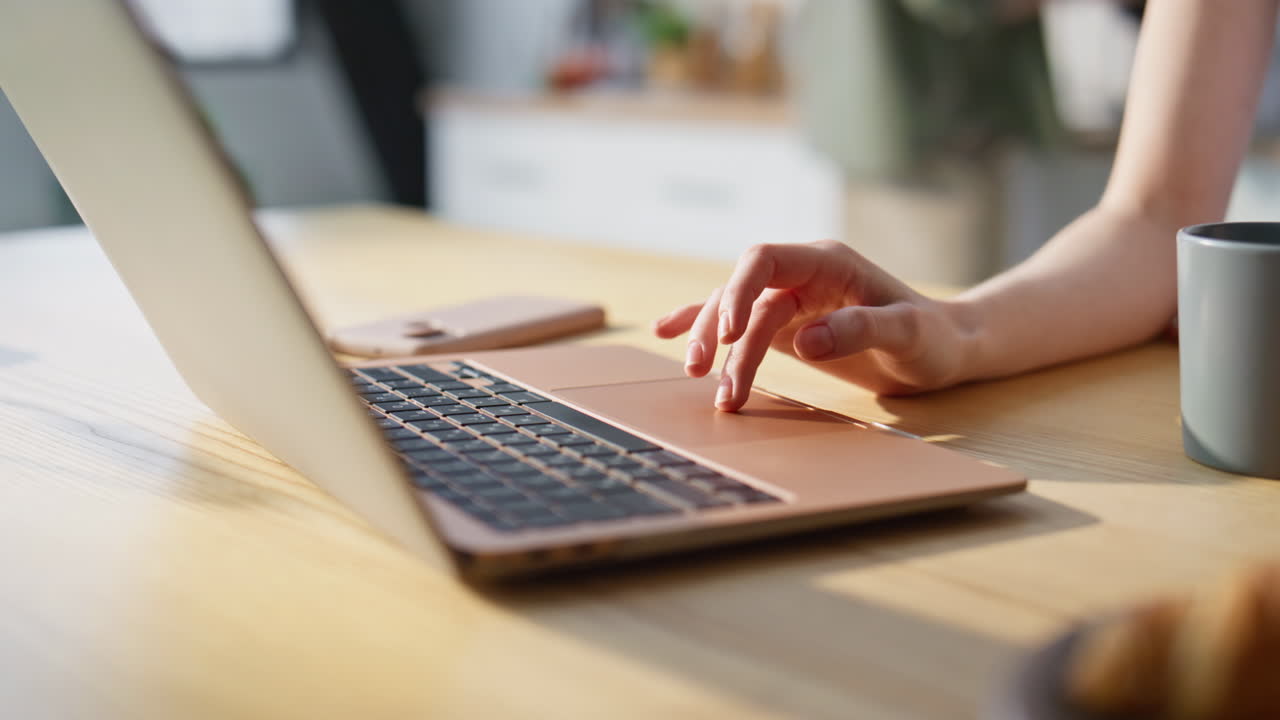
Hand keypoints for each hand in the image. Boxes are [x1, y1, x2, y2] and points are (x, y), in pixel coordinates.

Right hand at [652, 241, 978, 410]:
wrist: (944, 350)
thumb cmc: (933, 338)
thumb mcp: (909, 335)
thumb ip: (861, 329)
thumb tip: (805, 340)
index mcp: (828, 262)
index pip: (765, 260)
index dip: (739, 292)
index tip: (731, 337)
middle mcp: (802, 275)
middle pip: (741, 292)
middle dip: (721, 333)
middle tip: (709, 379)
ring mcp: (791, 299)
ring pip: (735, 312)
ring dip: (713, 344)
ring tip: (702, 383)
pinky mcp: (786, 325)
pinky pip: (738, 321)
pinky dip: (702, 324)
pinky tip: (667, 331)